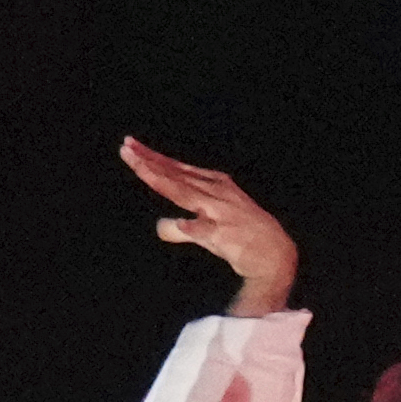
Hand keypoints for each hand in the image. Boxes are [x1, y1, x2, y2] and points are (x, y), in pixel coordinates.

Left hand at [117, 136, 295, 315]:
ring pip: (185, 193)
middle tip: (126, 147)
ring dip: (162, 180)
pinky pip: (203, 231)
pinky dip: (190, 227)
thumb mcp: (207, 227)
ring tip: (140, 168)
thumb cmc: (239, 237)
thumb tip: (163, 225)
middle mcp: (215, 193)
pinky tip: (181, 224)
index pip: (176, 170)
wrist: (274, 255)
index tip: (129, 146)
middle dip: (149, 162)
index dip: (152, 158)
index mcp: (213, 186)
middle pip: (175, 176)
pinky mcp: (224, 235)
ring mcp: (219, 213)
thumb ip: (181, 227)